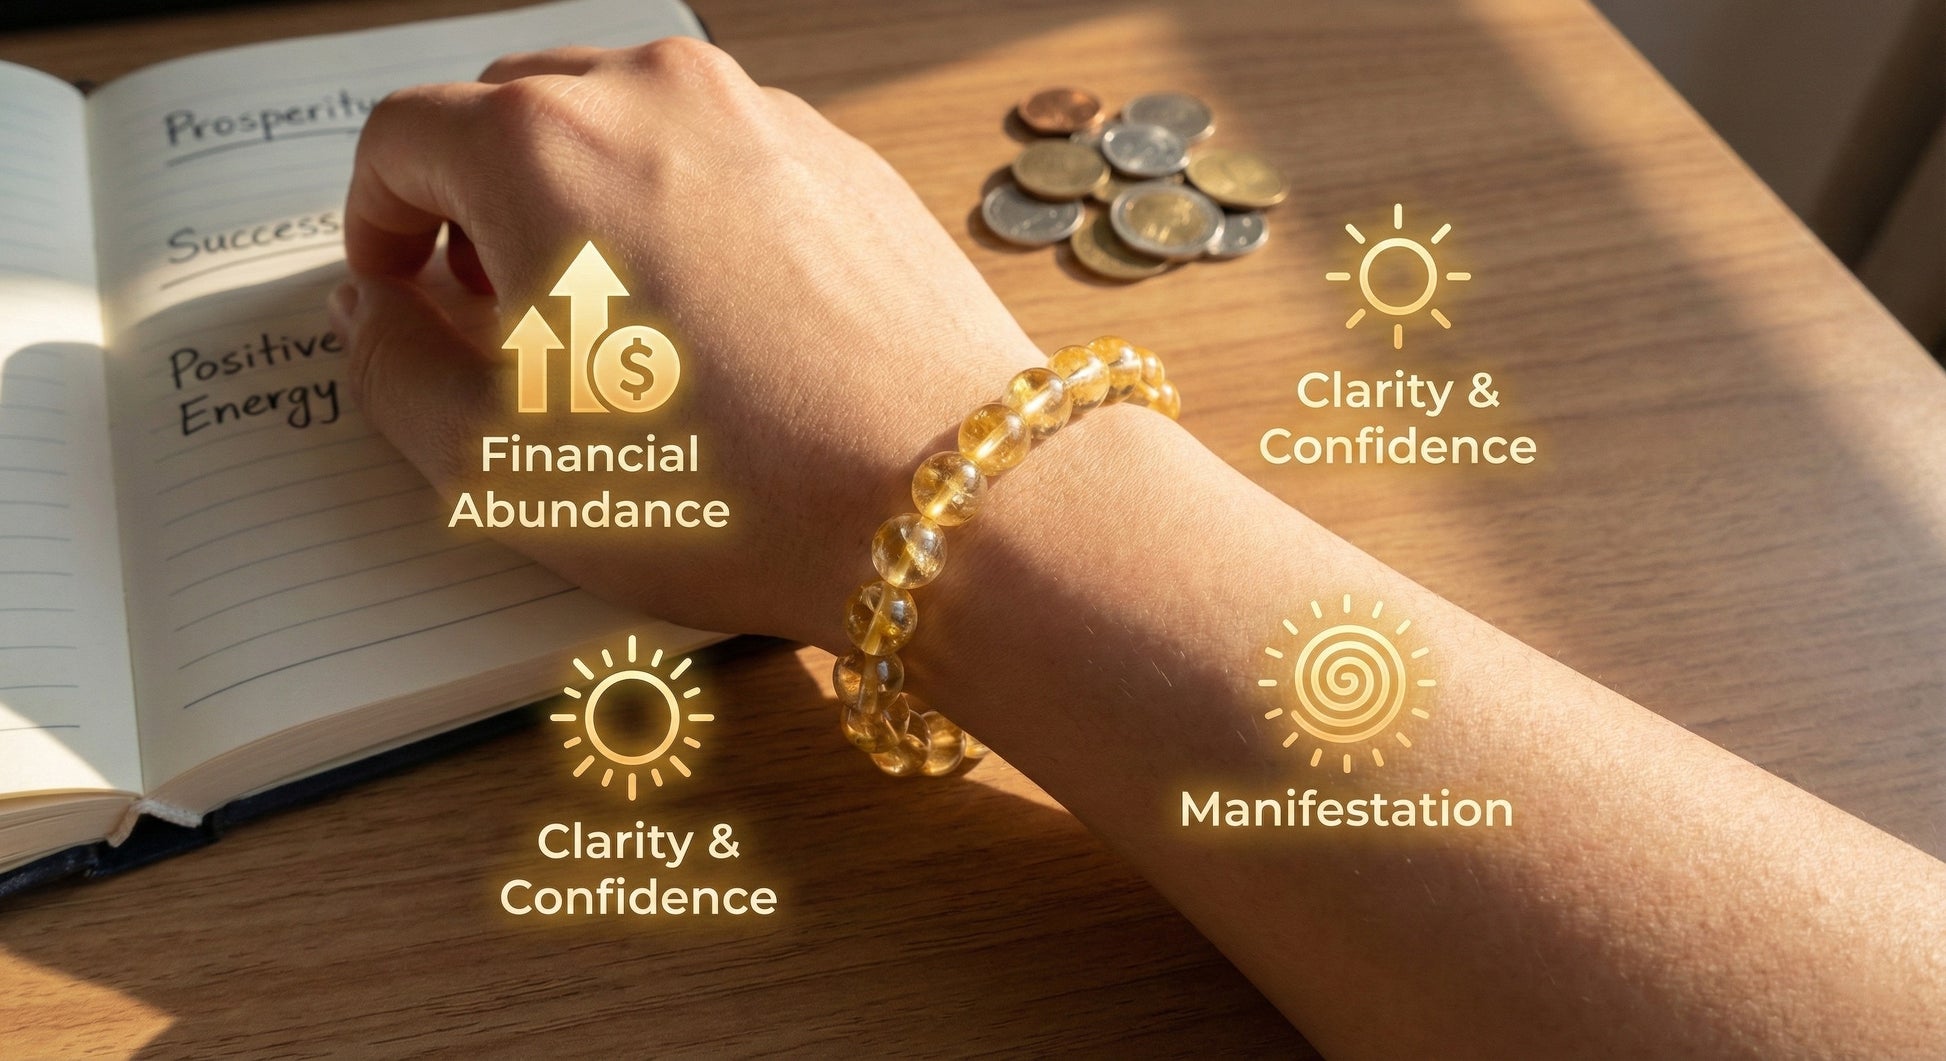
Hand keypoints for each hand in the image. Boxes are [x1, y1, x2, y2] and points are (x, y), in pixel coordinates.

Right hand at [333, 38, 1044, 644]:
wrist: (943, 496)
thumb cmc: (721, 489)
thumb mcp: (493, 464)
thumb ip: (389, 366)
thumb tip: (376, 308)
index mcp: (541, 143)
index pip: (402, 138)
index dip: (376, 220)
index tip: (397, 290)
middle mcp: (653, 92)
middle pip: (512, 111)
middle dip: (477, 203)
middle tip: (497, 315)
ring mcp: (764, 116)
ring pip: (626, 124)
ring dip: (584, 200)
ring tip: (612, 321)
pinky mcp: (845, 159)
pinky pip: (724, 157)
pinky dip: (687, 210)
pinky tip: (719, 317)